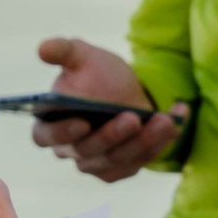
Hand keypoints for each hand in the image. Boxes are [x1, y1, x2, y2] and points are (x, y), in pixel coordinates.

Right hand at [32, 37, 185, 182]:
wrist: (125, 89)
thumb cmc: (95, 73)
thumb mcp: (81, 56)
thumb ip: (62, 50)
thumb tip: (43, 49)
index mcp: (50, 123)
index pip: (45, 136)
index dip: (62, 133)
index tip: (82, 121)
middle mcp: (70, 149)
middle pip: (87, 151)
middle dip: (112, 135)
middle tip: (133, 117)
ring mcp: (96, 162)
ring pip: (117, 159)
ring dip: (143, 142)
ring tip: (164, 120)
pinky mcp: (121, 168)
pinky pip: (139, 162)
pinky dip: (160, 144)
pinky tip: (175, 122)